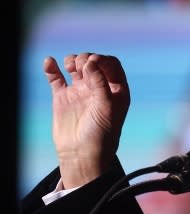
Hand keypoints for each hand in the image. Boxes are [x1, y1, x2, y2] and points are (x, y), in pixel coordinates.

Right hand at [43, 53, 129, 188]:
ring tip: (71, 67)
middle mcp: (99, 88)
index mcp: (115, 90)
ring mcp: (80, 91)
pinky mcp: (63, 97)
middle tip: (81, 67)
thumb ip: (100, 83)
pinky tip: (49, 62)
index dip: (102, 59)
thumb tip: (91, 61)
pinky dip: (52, 68)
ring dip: (72, 60)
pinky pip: (56, 77)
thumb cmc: (101, 135)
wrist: (81, 155)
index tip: (93, 61)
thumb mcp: (107, 108)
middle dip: (86, 58)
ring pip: (76, 66)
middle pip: (93, 62)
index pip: (111, 65)